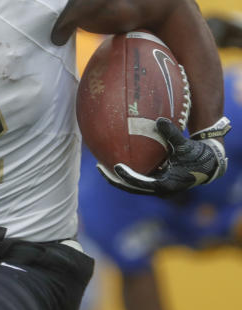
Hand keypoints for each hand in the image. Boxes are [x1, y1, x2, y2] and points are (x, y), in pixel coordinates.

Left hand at [98, 117, 227, 195]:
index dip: (128, 176)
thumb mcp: (185, 145)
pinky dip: (127, 173)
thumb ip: (172, 134)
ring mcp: (157, 188)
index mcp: (166, 184)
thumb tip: (160, 120)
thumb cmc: (197, 155)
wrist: (208, 164)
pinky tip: (115, 161)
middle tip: (99, 167)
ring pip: (133, 186)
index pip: (142, 183)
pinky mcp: (157, 183)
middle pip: (132, 188)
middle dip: (115, 180)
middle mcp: (160, 189)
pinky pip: (138, 180)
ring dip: (118, 178)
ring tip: (101, 165)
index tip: (116, 166)